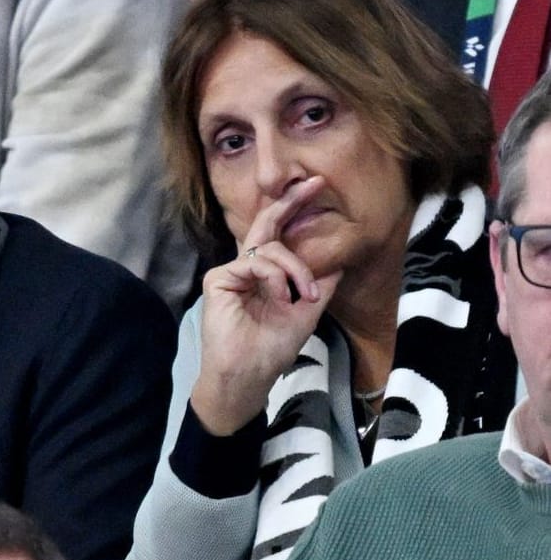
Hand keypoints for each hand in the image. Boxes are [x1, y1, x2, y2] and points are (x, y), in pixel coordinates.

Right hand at [190, 177, 342, 434]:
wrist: (248, 376)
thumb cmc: (271, 349)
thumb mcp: (307, 313)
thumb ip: (320, 284)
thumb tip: (340, 257)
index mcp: (266, 274)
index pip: (279, 235)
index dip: (294, 210)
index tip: (316, 186)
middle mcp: (246, 268)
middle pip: (266, 225)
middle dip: (290, 202)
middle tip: (313, 183)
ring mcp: (231, 272)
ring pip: (269, 249)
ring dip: (296, 269)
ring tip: (304, 296)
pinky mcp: (219, 280)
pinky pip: (254, 264)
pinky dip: (275, 278)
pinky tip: (282, 298)